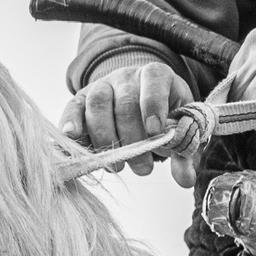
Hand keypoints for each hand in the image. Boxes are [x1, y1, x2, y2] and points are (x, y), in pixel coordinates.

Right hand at [59, 61, 191, 175]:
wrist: (140, 106)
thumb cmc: (164, 117)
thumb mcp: (179, 129)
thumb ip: (183, 151)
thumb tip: (185, 180)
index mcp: (156, 75)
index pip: (154, 80)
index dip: (154, 104)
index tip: (155, 132)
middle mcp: (127, 77)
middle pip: (124, 102)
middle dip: (132, 139)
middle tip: (143, 168)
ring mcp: (101, 86)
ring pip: (97, 104)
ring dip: (105, 138)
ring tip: (118, 166)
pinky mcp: (81, 99)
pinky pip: (72, 107)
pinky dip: (70, 122)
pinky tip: (74, 139)